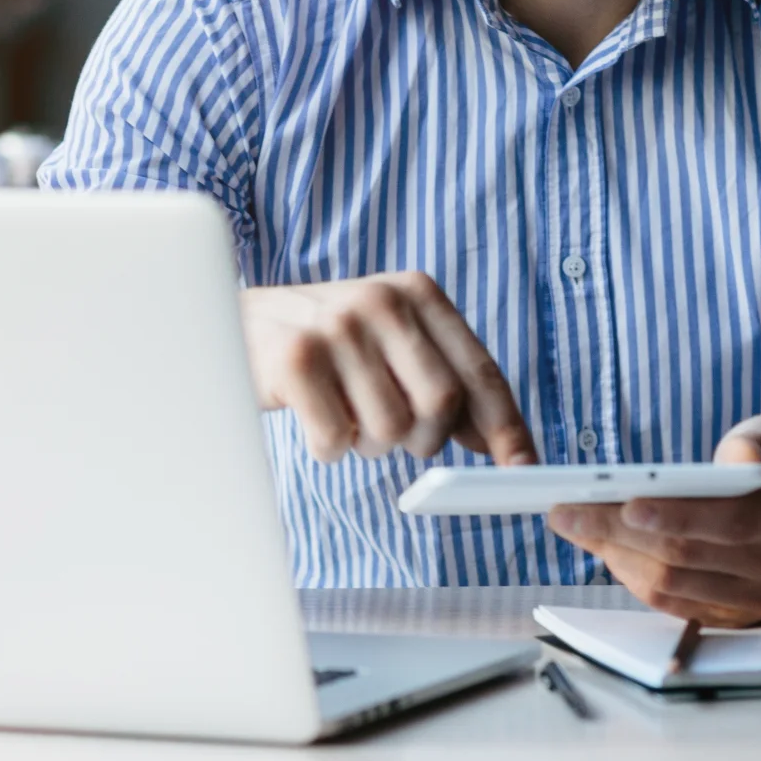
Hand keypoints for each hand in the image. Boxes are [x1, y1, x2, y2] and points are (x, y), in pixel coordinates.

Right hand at [239, 273, 535, 464]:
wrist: (238, 323)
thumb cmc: (329, 342)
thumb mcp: (393, 342)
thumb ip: (447, 380)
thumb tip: (502, 443)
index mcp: (417, 292)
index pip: (478, 369)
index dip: (505, 425)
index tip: (522, 468)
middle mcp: (380, 301)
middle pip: (440, 403)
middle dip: (424, 438)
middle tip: (395, 433)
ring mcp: (336, 327)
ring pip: (390, 429)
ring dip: (371, 444)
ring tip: (347, 417)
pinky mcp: (295, 361)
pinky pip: (337, 439)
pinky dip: (331, 449)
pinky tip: (316, 420)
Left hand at [546, 416, 760, 625]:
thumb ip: (759, 440)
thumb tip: (737, 458)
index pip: (727, 521)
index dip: (675, 515)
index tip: (625, 503)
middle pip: (685, 555)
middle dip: (618, 532)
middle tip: (566, 512)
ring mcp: (754, 600)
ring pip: (673, 585)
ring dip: (617, 556)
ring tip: (576, 527)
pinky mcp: (734, 617)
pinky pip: (675, 606)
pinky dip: (635, 580)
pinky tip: (606, 551)